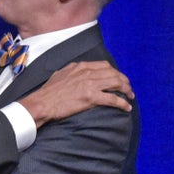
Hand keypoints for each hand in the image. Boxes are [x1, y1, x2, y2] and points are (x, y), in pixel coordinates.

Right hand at [19, 61, 133, 127]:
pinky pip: (112, 99)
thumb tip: (77, 73)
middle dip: (124, 80)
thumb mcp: (60, 74)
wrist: (42, 103)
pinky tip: (126, 107)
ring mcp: (89, 84)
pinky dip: (122, 103)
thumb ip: (72, 72)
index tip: (118, 78)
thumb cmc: (48, 92)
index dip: (114, 72)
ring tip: (130, 96)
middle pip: (113, 73)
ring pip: (116, 83)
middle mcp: (86, 72)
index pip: (104, 65)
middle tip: (128, 89)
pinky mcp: (90, 98)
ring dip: (126, 90)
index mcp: (79, 66)